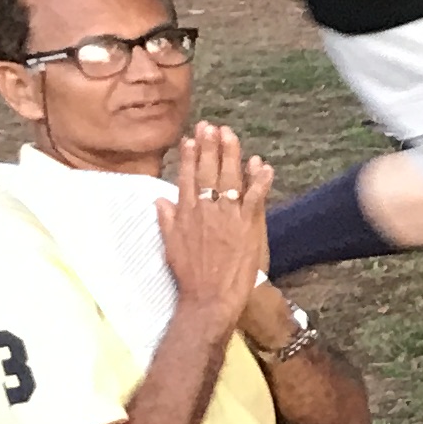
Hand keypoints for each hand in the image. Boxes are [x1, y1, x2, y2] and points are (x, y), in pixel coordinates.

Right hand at [156, 122, 275, 329]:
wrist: (210, 298)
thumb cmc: (190, 276)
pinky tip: (262, 164)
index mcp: (185, 214)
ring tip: (230, 134)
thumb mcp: (171, 246)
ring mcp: (227, 217)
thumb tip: (160, 200)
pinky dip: (259, 180)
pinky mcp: (247, 226)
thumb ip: (167, 220)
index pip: (185, 177)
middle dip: (209, 146)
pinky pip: (255, 197)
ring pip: (230, 179)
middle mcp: (205, 211)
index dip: (189, 156)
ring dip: (231, 154)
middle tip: (211, 126)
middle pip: (207, 172)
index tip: (191, 138)